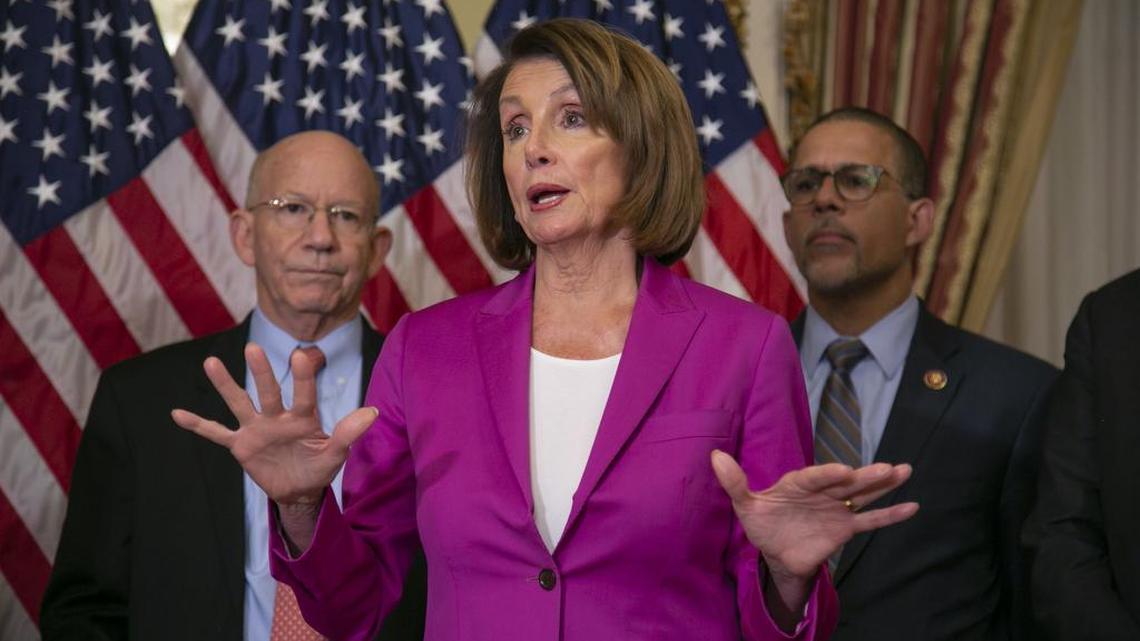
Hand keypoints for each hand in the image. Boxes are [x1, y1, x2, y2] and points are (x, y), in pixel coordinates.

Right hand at [172, 343, 376, 506]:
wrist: (299, 490)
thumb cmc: (319, 468)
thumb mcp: (336, 455)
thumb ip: (348, 434)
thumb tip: (372, 412)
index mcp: (303, 418)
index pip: (304, 394)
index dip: (303, 377)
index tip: (301, 354)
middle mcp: (277, 417)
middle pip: (268, 391)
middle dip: (262, 372)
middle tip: (253, 348)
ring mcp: (257, 429)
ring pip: (240, 403)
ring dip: (225, 385)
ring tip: (210, 362)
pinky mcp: (241, 445)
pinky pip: (217, 433)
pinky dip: (198, 425)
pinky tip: (176, 413)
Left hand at [711, 451, 917, 613]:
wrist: (775, 552)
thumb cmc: (762, 522)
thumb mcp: (745, 505)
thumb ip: (734, 482)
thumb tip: (715, 455)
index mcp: (798, 482)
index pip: (814, 476)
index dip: (828, 474)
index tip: (844, 471)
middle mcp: (822, 491)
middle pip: (846, 482)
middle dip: (866, 476)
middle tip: (889, 467)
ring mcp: (836, 508)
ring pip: (863, 494)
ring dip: (883, 484)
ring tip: (904, 470)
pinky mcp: (845, 527)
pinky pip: (870, 521)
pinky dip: (890, 514)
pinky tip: (911, 506)